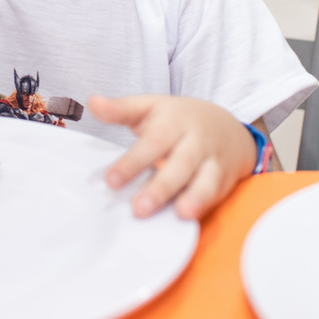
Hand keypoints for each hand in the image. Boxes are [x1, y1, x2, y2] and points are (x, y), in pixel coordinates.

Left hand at [88, 94, 256, 219]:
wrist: (226, 125)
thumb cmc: (177, 119)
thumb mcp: (149, 107)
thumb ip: (121, 109)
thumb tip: (93, 102)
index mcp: (172, 121)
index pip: (152, 142)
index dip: (132, 163)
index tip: (110, 180)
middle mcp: (194, 140)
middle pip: (179, 164)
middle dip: (159, 187)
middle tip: (137, 208)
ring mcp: (210, 159)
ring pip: (203, 180)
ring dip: (191, 198)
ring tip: (178, 213)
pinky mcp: (223, 177)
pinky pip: (216, 192)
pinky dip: (205, 203)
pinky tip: (190, 215)